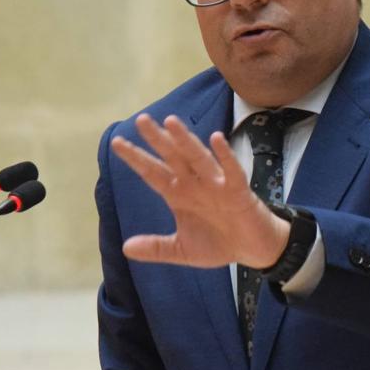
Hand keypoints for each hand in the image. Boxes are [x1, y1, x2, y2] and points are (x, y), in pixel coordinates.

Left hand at [111, 114, 289, 269]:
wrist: (252, 250)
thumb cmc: (218, 243)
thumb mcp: (182, 250)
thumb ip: (156, 247)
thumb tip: (126, 248)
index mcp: (179, 195)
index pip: (153, 173)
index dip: (136, 158)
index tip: (117, 142)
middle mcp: (195, 184)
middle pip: (172, 158)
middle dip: (157, 140)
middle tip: (141, 119)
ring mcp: (217, 185)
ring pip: (198, 158)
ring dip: (185, 141)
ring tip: (171, 122)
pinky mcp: (238, 191)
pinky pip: (231, 170)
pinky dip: (224, 156)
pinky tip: (216, 139)